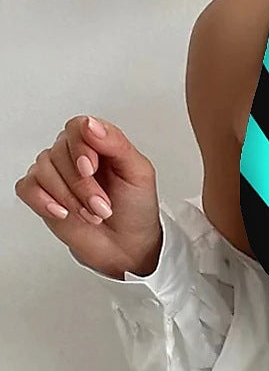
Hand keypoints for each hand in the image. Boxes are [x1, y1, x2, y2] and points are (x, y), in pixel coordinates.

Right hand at [14, 115, 162, 278]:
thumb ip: (117, 144)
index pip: (76, 128)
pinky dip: (44, 202)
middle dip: (82, 186)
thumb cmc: (136, 208)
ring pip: (43, 171)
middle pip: (59, 153)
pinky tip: (64, 213)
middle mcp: (73, 154)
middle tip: (102, 206)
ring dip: (70, 198)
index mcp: (97, 143)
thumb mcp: (139, 173)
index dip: (80, 148)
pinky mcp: (41, 194)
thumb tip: (91, 125)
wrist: (128, 245)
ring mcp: (55, 173)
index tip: (90, 169)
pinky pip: (27, 188)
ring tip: (92, 214)